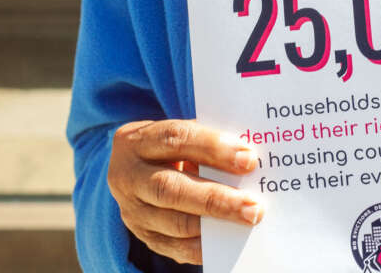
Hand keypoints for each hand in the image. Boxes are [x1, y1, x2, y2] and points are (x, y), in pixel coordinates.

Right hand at [107, 119, 262, 265]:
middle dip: (215, 198)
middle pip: (170, 188)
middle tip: (253, 205)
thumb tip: (248, 158)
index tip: (248, 158)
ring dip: (214, 223)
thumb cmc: (172, 147)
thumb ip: (207, 142)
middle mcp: (127, 176)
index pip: (175, 139)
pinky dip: (202, 245)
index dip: (212, 147)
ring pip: (172, 221)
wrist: (136, 169)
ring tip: (248, 219)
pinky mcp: (142, 235)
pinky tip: (227, 239)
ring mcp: (131, 210)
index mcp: (137, 140)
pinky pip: (173, 246)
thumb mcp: (182, 135)